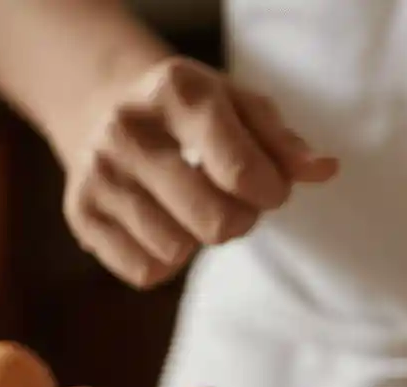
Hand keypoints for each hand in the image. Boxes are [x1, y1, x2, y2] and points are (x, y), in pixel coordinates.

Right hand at [62, 56, 338, 287]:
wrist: (104, 109)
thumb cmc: (193, 117)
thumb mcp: (241, 110)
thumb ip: (284, 144)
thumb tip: (325, 171)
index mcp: (176, 93)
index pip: (242, 174)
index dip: (269, 194)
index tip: (267, 187)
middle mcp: (128, 131)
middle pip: (215, 224)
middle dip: (237, 222)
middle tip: (227, 202)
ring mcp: (99, 175)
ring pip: (177, 253)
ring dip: (196, 241)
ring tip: (188, 208)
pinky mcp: (81, 215)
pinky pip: (145, 273)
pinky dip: (163, 262)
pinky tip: (157, 225)